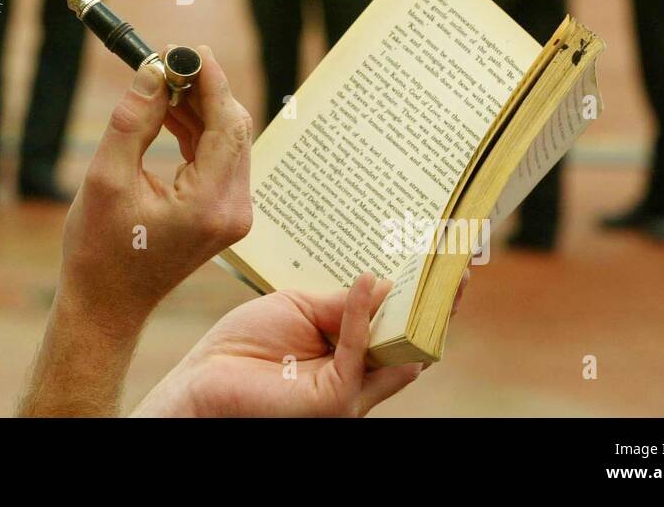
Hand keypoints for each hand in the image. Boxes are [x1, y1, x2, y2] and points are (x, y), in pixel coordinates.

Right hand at [57, 45, 253, 338]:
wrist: (106, 306)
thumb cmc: (99, 251)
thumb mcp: (106, 178)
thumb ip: (134, 119)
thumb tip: (153, 70)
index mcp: (209, 204)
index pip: (226, 124)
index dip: (211, 81)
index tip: (189, 49)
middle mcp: (233, 210)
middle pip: (233, 129)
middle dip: (204, 90)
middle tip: (169, 61)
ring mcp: (232, 214)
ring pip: (226, 141)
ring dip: (198, 109)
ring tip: (161, 82)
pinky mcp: (222, 214)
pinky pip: (217, 158)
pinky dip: (195, 132)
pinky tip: (169, 111)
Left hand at [134, 269, 469, 416]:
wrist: (204, 382)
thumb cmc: (245, 346)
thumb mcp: (298, 309)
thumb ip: (340, 303)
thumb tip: (382, 283)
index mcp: (351, 353)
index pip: (398, 327)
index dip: (424, 299)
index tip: (445, 264)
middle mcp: (359, 376)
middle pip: (413, 342)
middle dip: (439, 306)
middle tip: (459, 267)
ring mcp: (351, 392)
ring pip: (400, 353)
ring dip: (419, 312)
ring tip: (436, 272)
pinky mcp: (335, 401)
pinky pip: (357, 353)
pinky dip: (362, 317)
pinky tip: (369, 284)